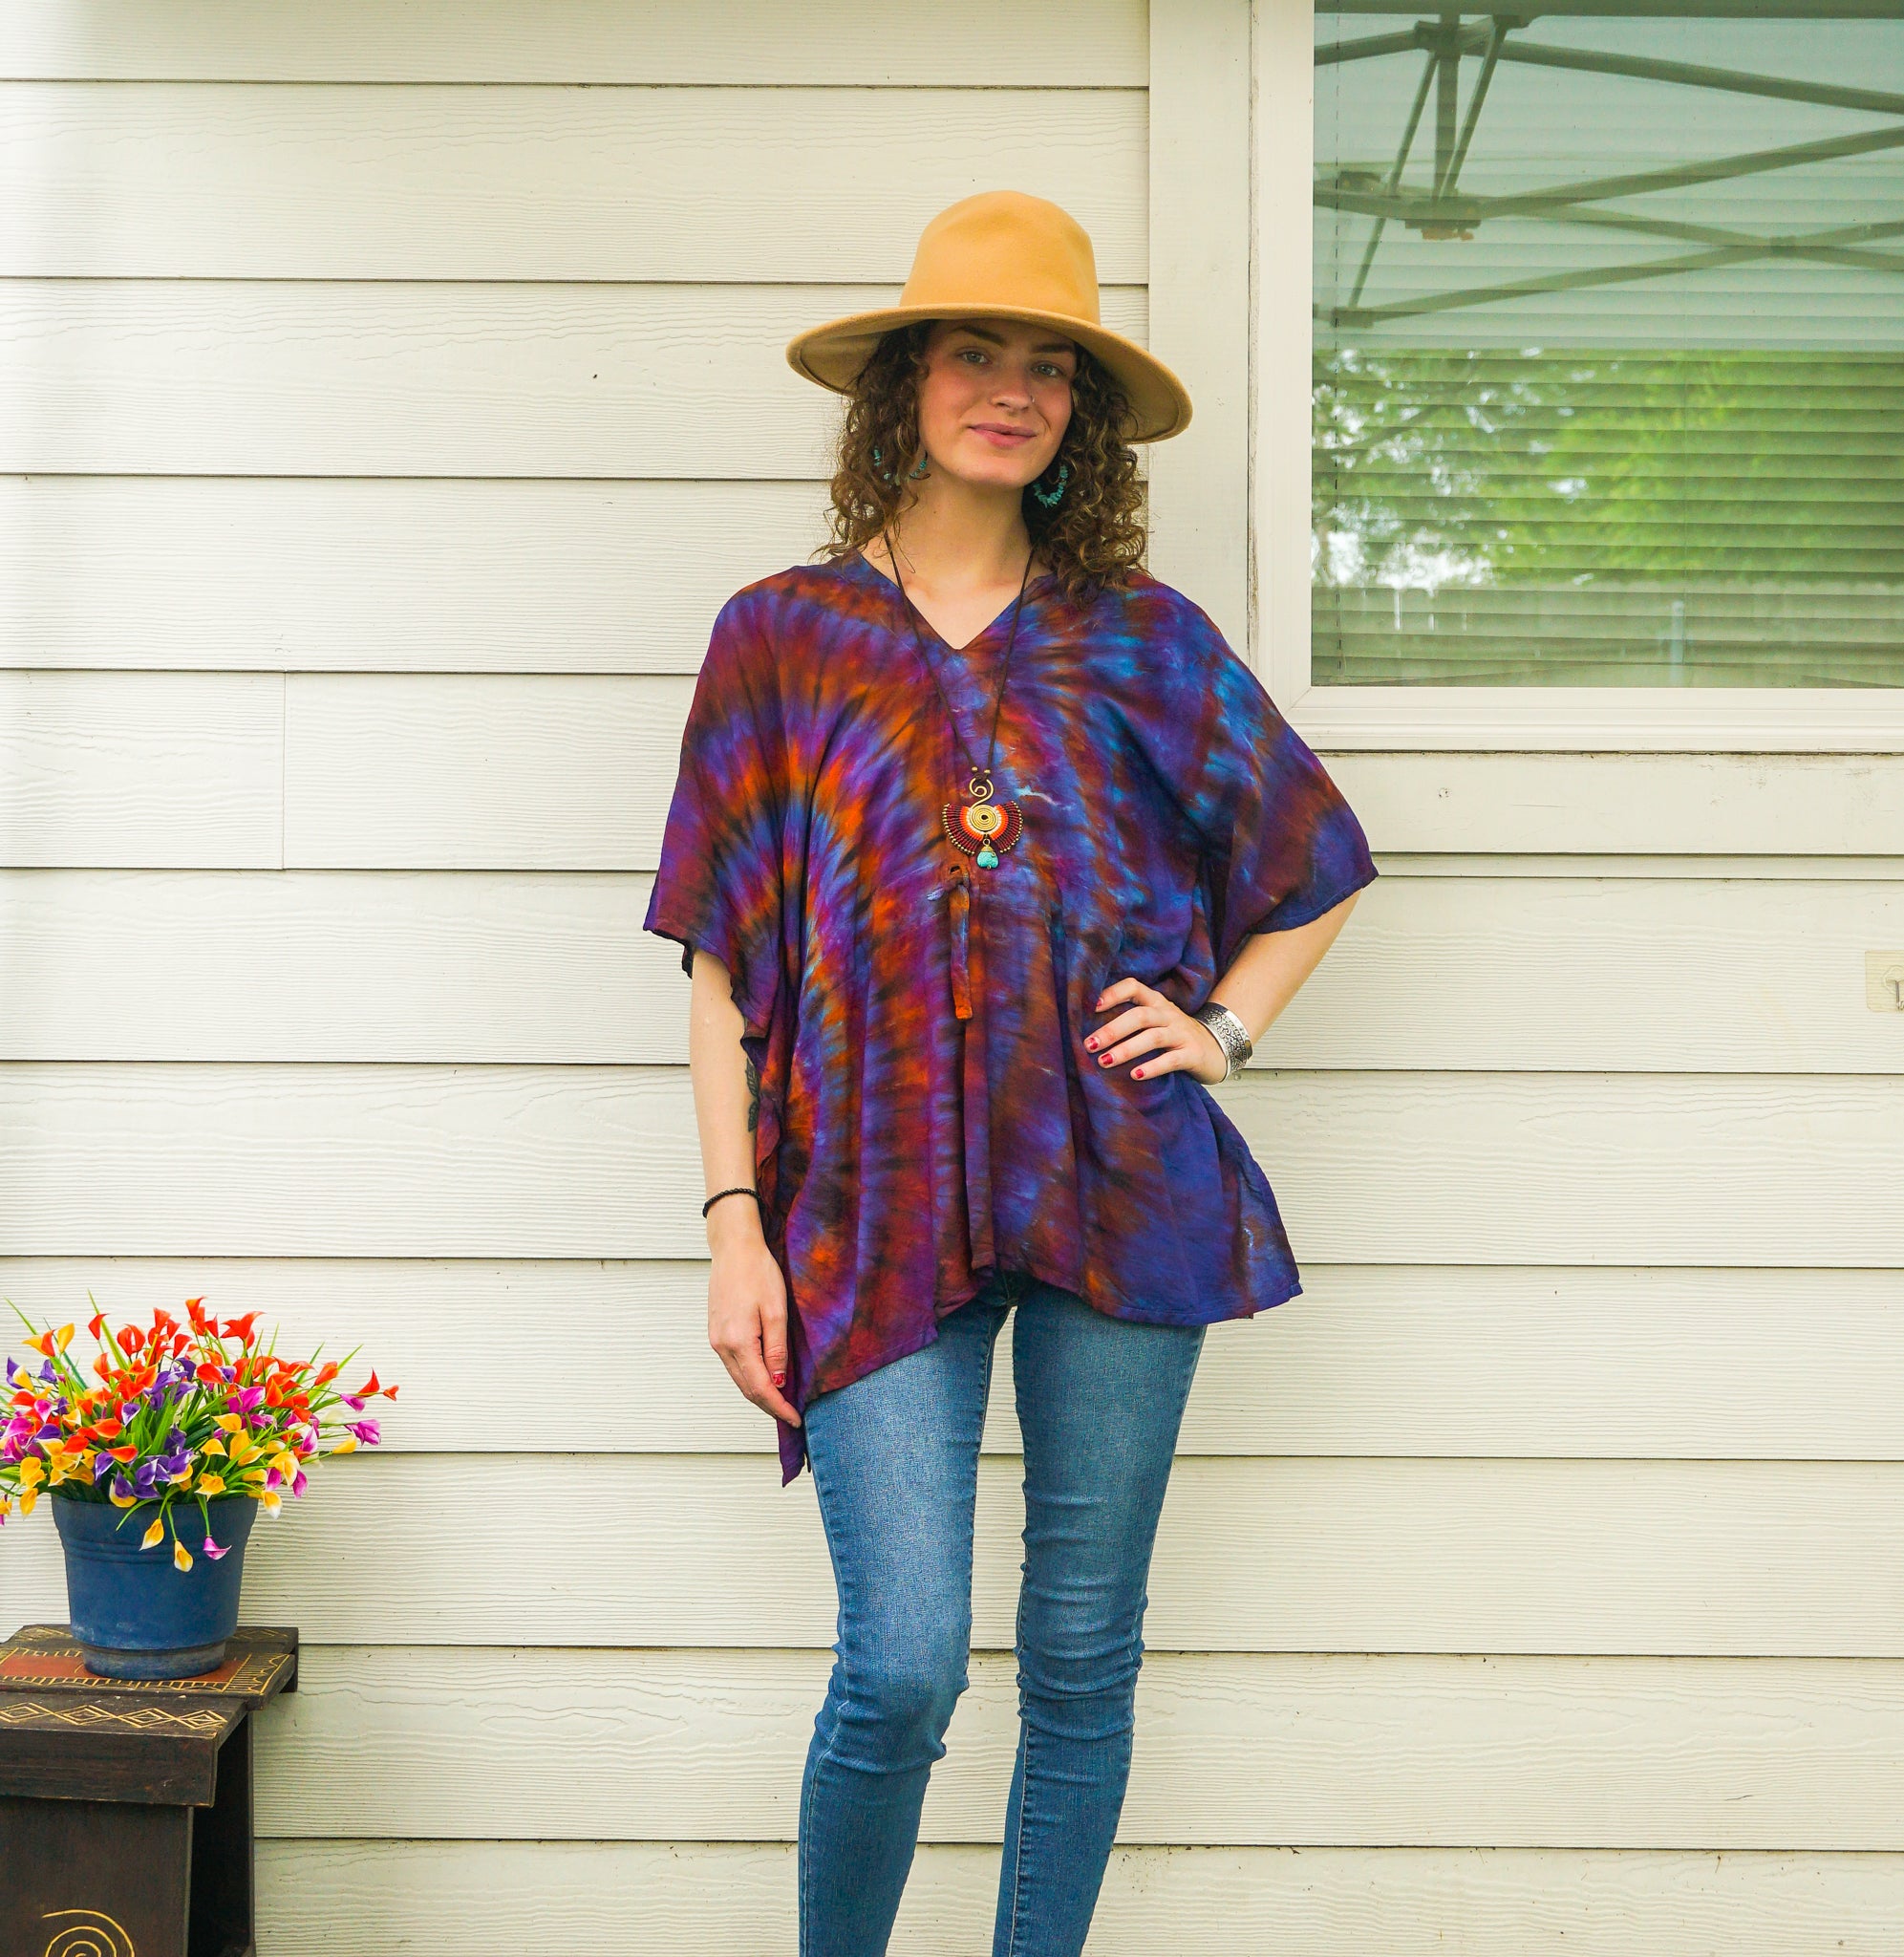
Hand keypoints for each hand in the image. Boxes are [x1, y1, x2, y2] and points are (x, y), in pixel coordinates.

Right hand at [706, 1203, 799, 1426]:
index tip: (795, 1419)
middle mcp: (722, 1345)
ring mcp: (716, 1340)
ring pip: (738, 1378)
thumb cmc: (757, 1272)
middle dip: (769, 1405)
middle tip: (791, 1415)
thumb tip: (779, 1382)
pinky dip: (749, 1377)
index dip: (779, 1407)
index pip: (761, 1388)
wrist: (733, 1248)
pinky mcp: (716, 1332)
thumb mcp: (776, 1311)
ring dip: (759, 1392)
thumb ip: (777, 1349)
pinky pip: (734, 1364)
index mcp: (738, 1342)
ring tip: (781, 1402)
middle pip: (746, 1388)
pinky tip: (765, 1377)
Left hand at [1085, 976, 1229, 1086]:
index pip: (1134, 986)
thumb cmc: (1174, 1035)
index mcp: (1156, 1002)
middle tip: (1089, 1045)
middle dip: (1112, 1030)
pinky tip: (1135, 1075)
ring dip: (1126, 1049)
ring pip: (1153, 1037)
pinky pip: (1171, 1060)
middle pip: (1139, 1016)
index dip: (1113, 994)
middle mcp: (1168, 1014)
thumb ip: (1132, 1019)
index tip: (1092, 1008)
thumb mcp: (1156, 1020)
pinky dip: (1152, 1067)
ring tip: (1105, 1061)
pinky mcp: (1193, 1054)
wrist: (1217, 1048)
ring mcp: (1182, 1033)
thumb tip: (1092, 1031)